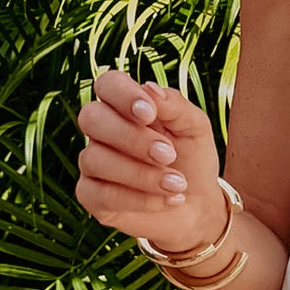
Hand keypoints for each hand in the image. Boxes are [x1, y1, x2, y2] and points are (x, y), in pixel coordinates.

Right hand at [74, 70, 224, 252]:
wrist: (198, 205)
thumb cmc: (193, 158)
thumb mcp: (195, 127)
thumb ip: (174, 105)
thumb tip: (149, 88)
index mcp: (125, 105)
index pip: (107, 84)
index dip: (123, 95)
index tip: (150, 114)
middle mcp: (102, 130)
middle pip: (91, 118)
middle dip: (131, 137)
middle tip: (169, 155)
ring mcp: (92, 162)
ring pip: (95, 158)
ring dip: (141, 173)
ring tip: (178, 184)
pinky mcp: (90, 196)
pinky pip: (102, 194)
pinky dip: (139, 198)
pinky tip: (168, 200)